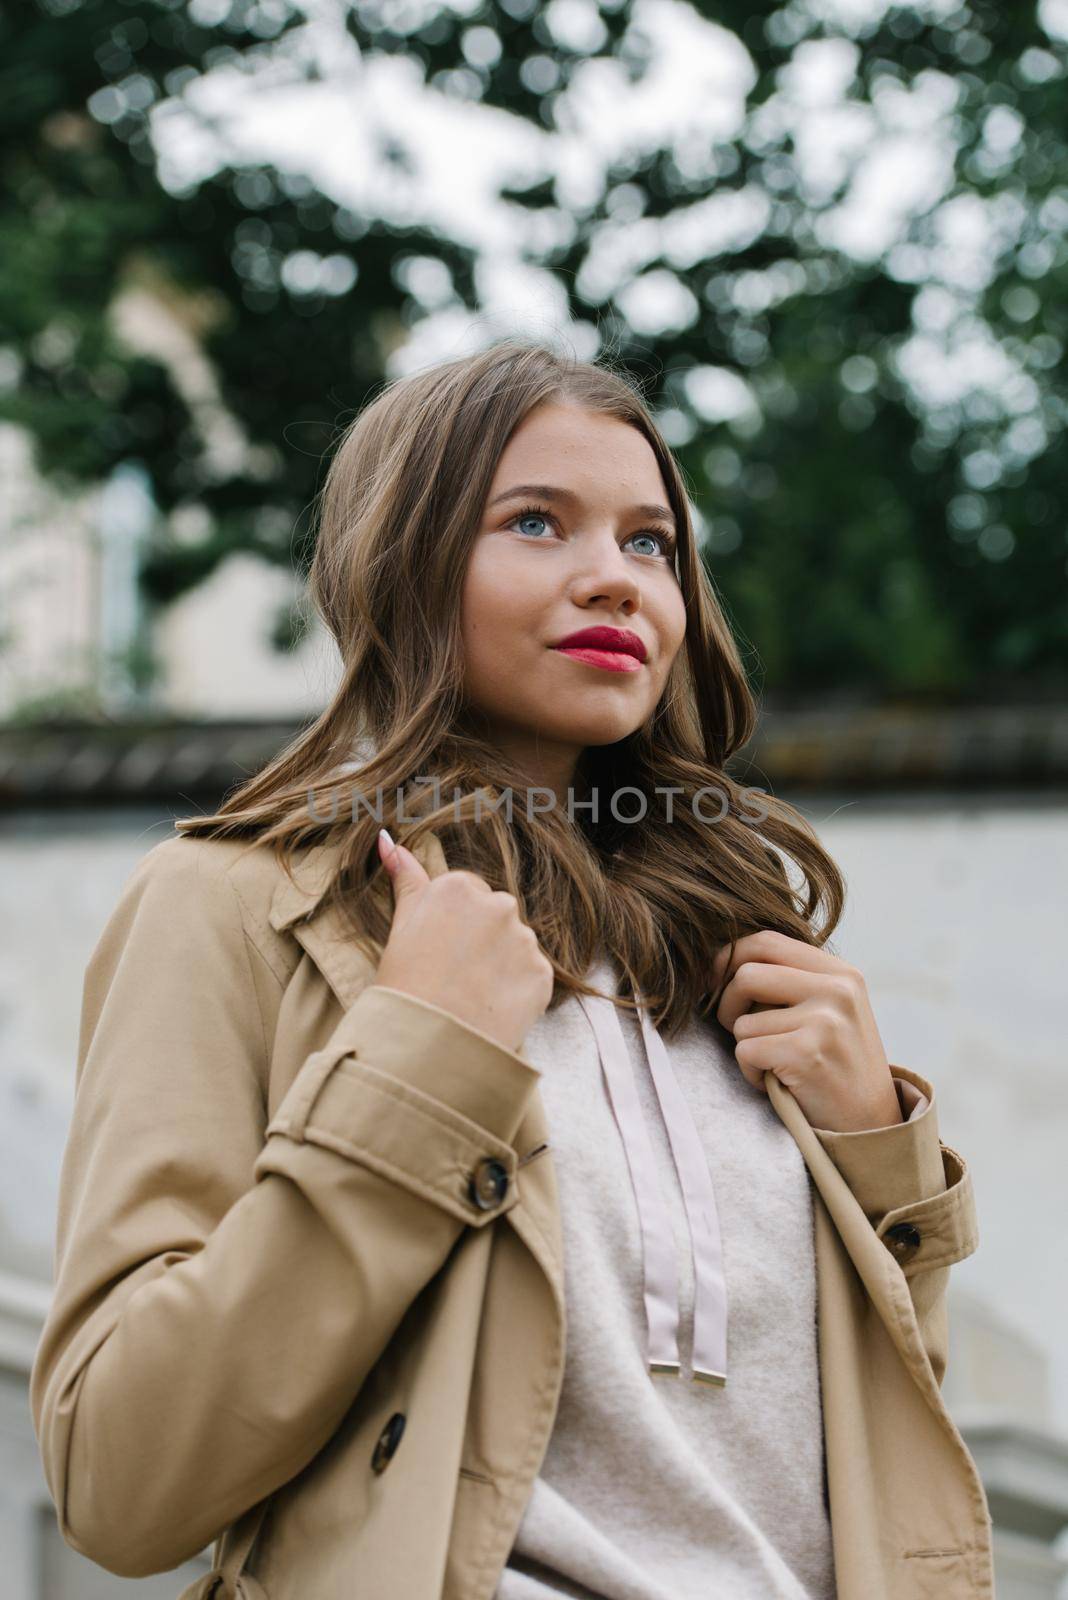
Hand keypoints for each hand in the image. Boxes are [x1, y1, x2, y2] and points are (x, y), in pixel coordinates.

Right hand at [371, 830, 555, 1053]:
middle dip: (481, 939)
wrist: (427, 1042)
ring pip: (515, 945)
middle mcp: (498, 904)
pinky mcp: (542, 973)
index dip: (451, 926)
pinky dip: (516, 991)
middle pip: (495, 915)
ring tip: (472, 995)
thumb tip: (387, 840)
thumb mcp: (400, 925)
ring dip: (501, 964)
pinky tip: (491, 1007)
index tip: (439, 950)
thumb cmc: (404, 984)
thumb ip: (404, 878)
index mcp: (458, 888)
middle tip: (455, 974)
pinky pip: (531, 976)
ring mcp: (524, 939)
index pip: (465, 894)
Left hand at [711, 930, 901, 1132]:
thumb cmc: (836, 1067)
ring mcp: (824, 1021)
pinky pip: (746, 1050)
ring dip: (745, 1048)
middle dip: (726, 1003)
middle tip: (737, 1029)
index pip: (767, 941)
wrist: (871, 1127)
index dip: (729, 959)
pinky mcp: (806, 1054)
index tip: (715, 983)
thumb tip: (718, 960)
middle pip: (746, 973)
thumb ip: (790, 981)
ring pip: (742, 1020)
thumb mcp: (830, 1011)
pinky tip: (776, 1083)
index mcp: (841, 973)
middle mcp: (837, 990)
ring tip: (774, 1065)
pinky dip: (750, 1073)